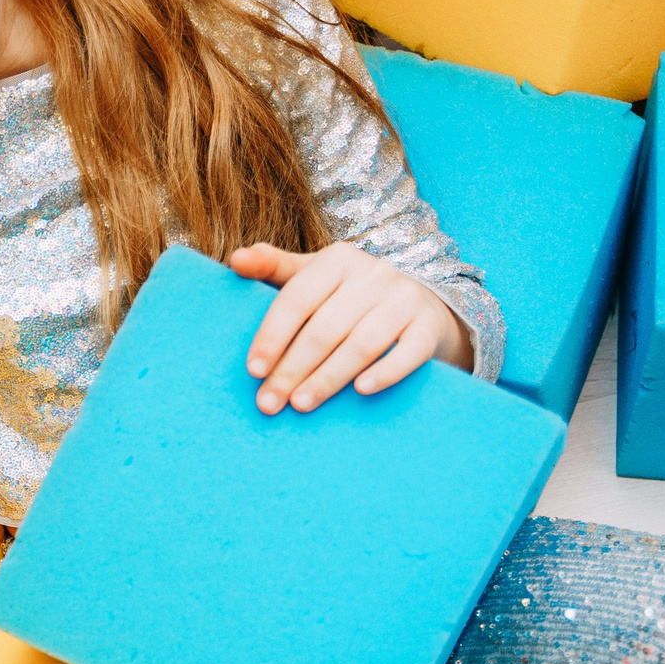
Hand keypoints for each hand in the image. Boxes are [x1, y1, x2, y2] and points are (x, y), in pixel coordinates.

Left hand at [229, 241, 471, 414]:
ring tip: (301, 404)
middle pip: (325, 328)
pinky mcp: (428, 327)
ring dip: (329, 377)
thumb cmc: (348, 295)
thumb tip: (235, 259)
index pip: (296, 299)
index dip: (272, 336)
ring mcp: (405, 299)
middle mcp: (374, 274)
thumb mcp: (312, 275)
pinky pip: (408, 353)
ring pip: (362, 344)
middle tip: (270, 403)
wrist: (419, 304)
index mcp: (337, 260)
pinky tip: (361, 391)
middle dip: (293, 369)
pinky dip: (385, 372)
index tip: (254, 371)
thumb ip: (272, 266)